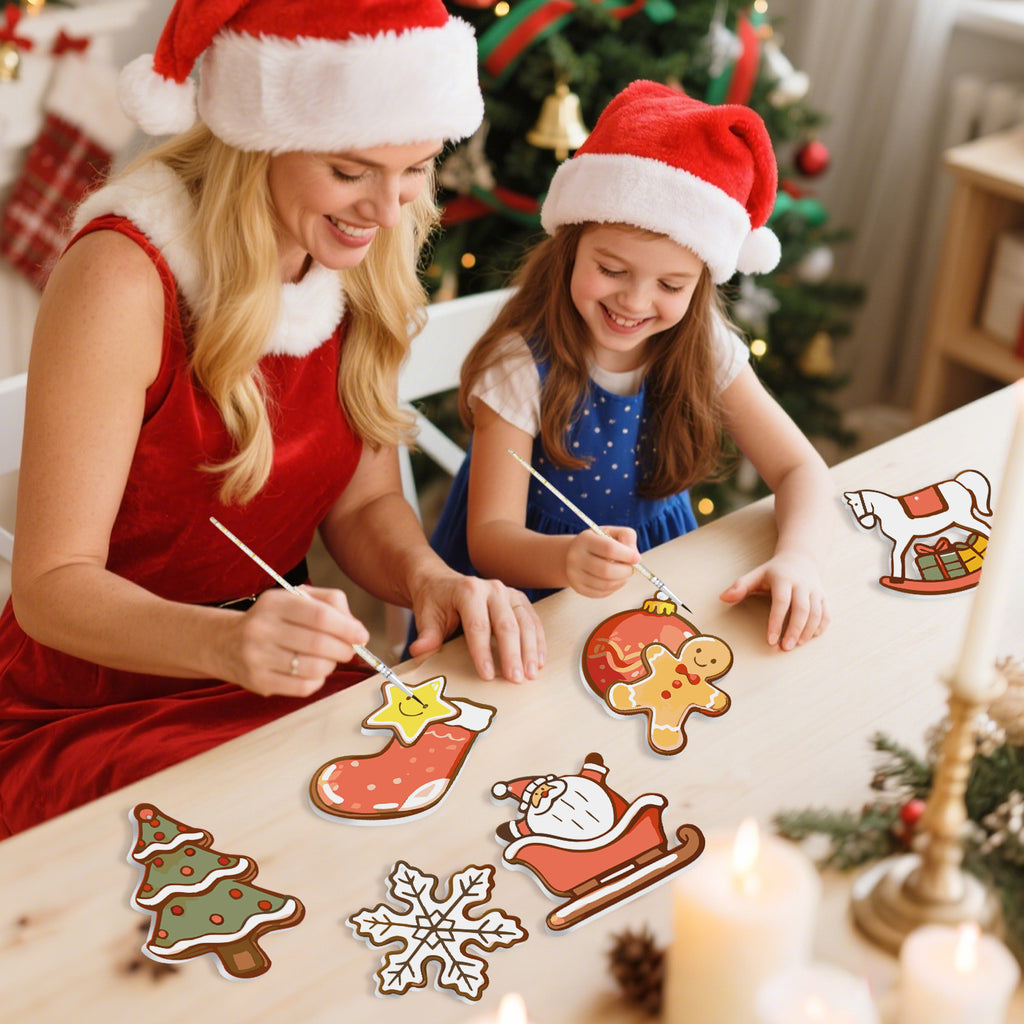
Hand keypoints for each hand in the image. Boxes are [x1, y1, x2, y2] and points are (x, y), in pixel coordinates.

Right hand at [224, 585, 369, 696]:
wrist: (225, 643)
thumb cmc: (274, 619)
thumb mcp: (296, 598)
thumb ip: (330, 603)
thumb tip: (356, 628)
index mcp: (274, 602)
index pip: (320, 615)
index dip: (347, 627)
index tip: (361, 635)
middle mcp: (262, 628)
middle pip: (318, 643)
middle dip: (343, 649)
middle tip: (349, 650)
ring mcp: (257, 657)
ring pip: (313, 667)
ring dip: (331, 665)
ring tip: (329, 659)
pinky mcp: (258, 682)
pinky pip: (302, 687)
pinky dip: (317, 681)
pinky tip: (314, 672)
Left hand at [407, 570, 544, 682]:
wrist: (441, 583)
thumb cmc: (434, 602)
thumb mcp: (426, 616)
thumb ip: (427, 635)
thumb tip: (420, 651)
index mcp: (468, 591)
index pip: (478, 625)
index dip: (483, 652)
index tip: (487, 675)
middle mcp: (492, 589)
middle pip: (507, 624)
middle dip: (512, 654)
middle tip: (515, 679)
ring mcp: (508, 593)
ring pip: (525, 622)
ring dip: (530, 650)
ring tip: (531, 674)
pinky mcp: (518, 599)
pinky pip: (533, 620)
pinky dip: (538, 641)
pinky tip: (538, 660)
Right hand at [565, 526, 639, 597]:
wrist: (574, 553)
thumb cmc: (598, 541)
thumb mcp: (611, 532)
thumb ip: (627, 537)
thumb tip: (635, 557)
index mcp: (585, 540)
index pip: (609, 548)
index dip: (627, 555)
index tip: (637, 558)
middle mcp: (575, 557)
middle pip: (607, 570)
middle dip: (625, 571)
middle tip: (631, 569)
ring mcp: (575, 574)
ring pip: (606, 584)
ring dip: (621, 580)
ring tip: (623, 573)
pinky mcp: (578, 588)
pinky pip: (602, 593)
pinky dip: (614, 588)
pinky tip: (615, 580)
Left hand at [719, 551, 828, 650]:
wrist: (800, 558)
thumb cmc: (773, 572)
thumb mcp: (756, 575)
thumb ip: (740, 586)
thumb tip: (723, 598)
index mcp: (783, 579)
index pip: (781, 602)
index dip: (776, 622)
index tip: (770, 640)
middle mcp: (802, 584)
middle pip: (802, 610)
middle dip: (794, 631)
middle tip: (784, 648)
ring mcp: (815, 591)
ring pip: (816, 613)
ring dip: (807, 632)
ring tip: (795, 645)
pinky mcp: (824, 597)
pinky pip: (826, 614)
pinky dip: (820, 627)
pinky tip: (810, 638)